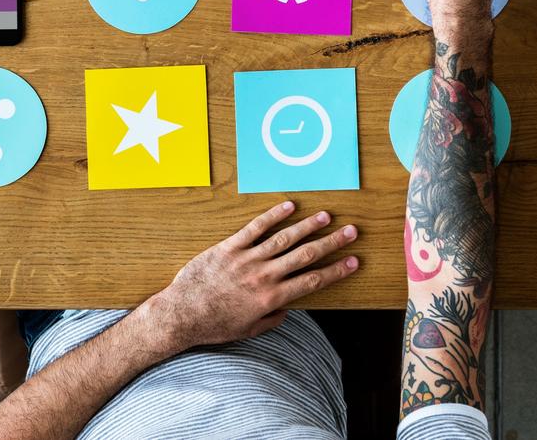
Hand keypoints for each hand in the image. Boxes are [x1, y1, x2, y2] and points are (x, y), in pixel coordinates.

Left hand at [137, 201, 359, 352]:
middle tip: (351, 232)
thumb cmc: (214, 325)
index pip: (312, 281)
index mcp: (271, 298)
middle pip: (305, 255)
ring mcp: (247, 259)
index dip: (336, 271)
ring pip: (284, 238)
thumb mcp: (248, 330)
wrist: (182, 314)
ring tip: (326, 216)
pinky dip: (273, 216)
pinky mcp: (229, 247)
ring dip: (308, 226)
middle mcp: (264, 276)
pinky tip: (289, 206)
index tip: (353, 261)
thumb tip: (288, 309)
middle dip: (331, 243)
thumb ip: (271, 318)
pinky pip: (255, 228)